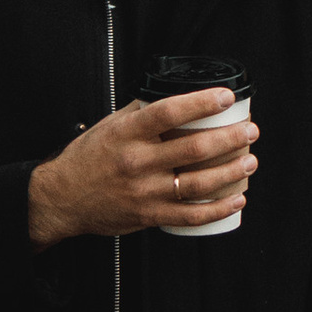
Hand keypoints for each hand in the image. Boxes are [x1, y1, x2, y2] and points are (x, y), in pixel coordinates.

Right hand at [26, 86, 257, 244]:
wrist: (62, 198)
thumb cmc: (88, 158)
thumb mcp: (110, 126)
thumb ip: (141, 112)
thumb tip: (175, 96)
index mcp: (127, 133)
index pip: (169, 112)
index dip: (201, 103)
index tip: (226, 97)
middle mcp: (137, 162)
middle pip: (194, 148)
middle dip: (230, 139)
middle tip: (250, 131)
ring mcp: (145, 191)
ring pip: (199, 182)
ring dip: (231, 171)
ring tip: (250, 161)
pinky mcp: (149, 215)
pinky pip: (191, 215)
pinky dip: (218, 209)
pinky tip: (236, 199)